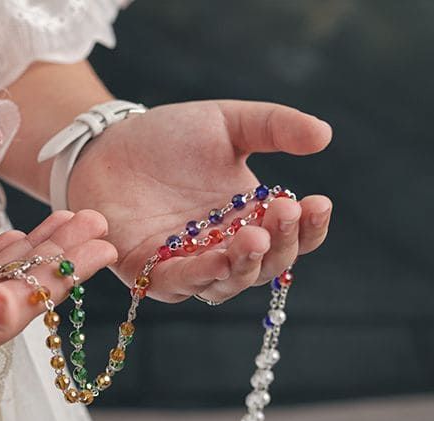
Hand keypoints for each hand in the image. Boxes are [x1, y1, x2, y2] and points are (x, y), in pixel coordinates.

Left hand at [68, 99, 332, 302]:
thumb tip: (325, 135)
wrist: (108, 142)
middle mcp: (224, 248)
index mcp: (250, 217)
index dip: (309, 227)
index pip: (291, 236)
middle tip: (285, 213)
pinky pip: (180, 283)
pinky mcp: (148, 272)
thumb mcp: (227, 123)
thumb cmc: (169, 136)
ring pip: (226, 282)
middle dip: (280, 243)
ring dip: (244, 265)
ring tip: (255, 235)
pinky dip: (201, 274)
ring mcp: (187, 264)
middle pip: (264, 265)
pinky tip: (217, 257)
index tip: (317, 202)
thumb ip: (274, 126)